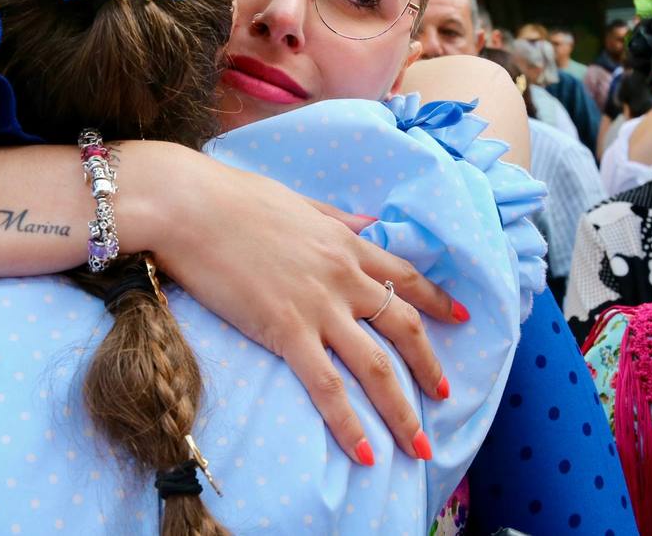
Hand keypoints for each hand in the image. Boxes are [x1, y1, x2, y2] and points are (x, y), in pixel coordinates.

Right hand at [121, 143, 465, 464]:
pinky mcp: (286, 330)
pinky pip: (327, 386)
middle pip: (404, 326)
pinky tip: (364, 454)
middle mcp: (343, 276)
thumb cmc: (233, 197)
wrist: (191, 205)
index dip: (438, 300)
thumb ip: (337, 218)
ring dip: (402, 409)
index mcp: (345, 242)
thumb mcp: (299, 202)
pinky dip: (349, 423)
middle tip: (445, 395)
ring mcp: (318, 306)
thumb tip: (366, 223)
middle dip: (430, 365)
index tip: (460, 319)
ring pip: (376, 365)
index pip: (405, 276)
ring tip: (418, 444)